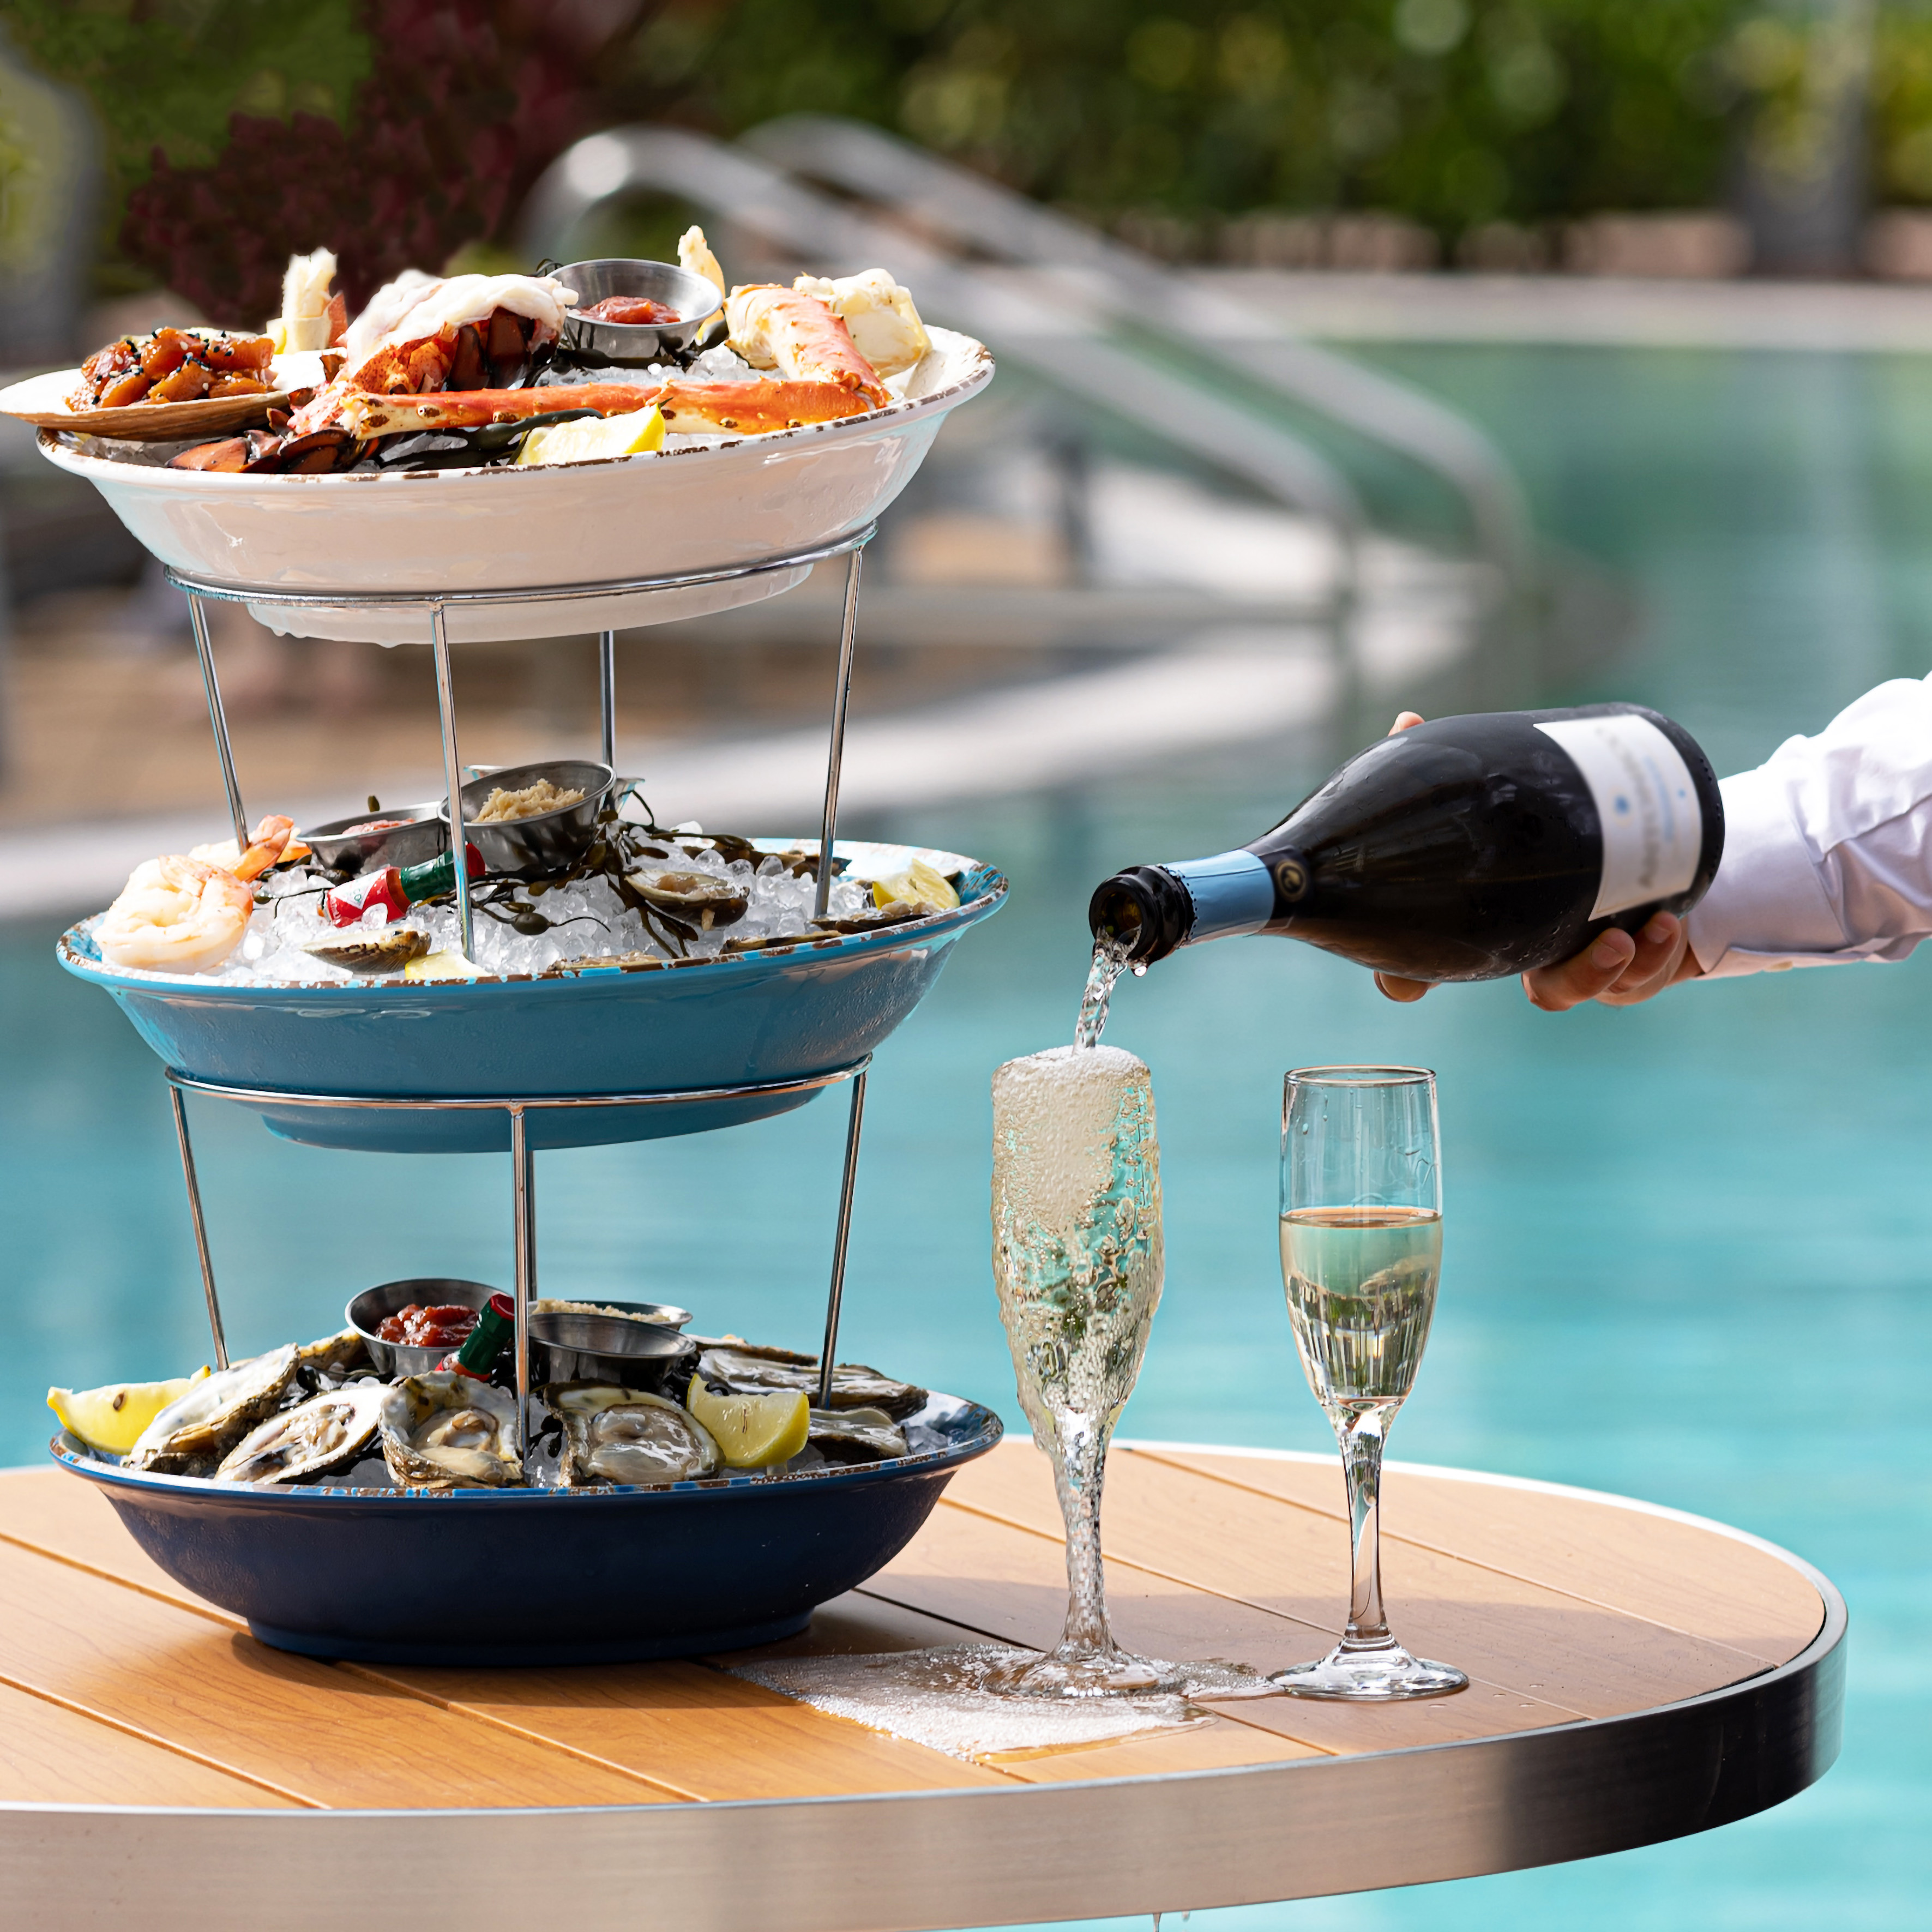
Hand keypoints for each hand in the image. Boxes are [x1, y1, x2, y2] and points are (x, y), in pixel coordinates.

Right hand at [1370, 711, 1703, 1009]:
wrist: (1623, 849)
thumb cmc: (1537, 824)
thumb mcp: (1494, 795)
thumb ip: (1450, 770)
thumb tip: (1405, 719)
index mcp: (1484, 928)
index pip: (1426, 970)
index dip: (1407, 978)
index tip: (1411, 983)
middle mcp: (1538, 954)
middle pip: (1548, 993)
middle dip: (1577, 980)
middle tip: (1610, 944)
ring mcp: (1589, 960)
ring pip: (1612, 988)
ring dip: (1628, 967)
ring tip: (1648, 927)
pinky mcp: (1635, 963)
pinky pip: (1644, 979)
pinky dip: (1657, 959)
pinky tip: (1665, 924)